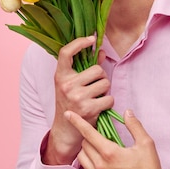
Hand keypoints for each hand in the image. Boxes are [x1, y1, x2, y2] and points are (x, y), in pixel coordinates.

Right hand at [43, 36, 113, 164]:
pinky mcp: (89, 109)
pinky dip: (108, 102)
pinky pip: (109, 98)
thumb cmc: (70, 103)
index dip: (79, 42)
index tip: (91, 39)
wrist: (65, 130)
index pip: (66, 52)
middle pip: (97, 69)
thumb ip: (85, 67)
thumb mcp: (71, 84)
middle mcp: (66, 85)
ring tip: (96, 97)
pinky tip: (99, 106)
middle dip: (101, 77)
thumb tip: (102, 52)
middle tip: (94, 86)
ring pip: (105, 83)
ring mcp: (77, 97)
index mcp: (60, 76)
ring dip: (105, 90)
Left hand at [65, 108, 169, 168]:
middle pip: (84, 144)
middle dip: (89, 137)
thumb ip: (134, 126)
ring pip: (81, 158)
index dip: (77, 121)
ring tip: (98, 149)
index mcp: (110, 153)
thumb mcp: (146, 143)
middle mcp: (100, 166)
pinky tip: (97, 163)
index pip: (88, 133)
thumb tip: (127, 112)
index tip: (68, 114)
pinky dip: (87, 166)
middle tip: (101, 136)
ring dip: (87, 150)